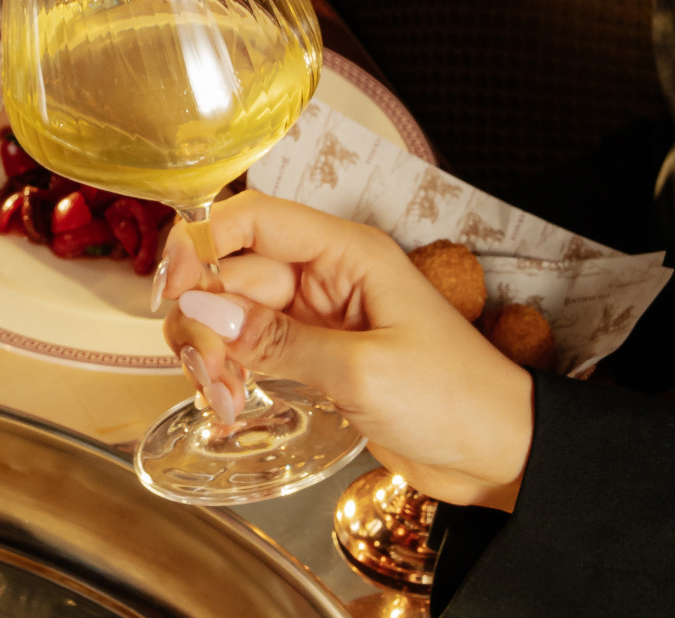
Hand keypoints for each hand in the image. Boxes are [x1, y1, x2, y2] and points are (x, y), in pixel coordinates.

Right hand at [159, 191, 533, 508]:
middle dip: (203, 320)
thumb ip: (276, 340)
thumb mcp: (362, 369)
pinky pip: (248, 347)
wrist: (502, 455)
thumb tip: (200, 309)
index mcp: (346, 252)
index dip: (201, 244)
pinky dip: (228, 371)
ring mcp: (314, 315)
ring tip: (223, 399)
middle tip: (207, 375)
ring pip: (229, 312)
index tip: (172, 292)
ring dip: (211, 352)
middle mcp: (323, 274)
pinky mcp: (311, 353)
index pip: (250, 218)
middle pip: (229, 271)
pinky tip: (229, 402)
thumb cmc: (457, 399)